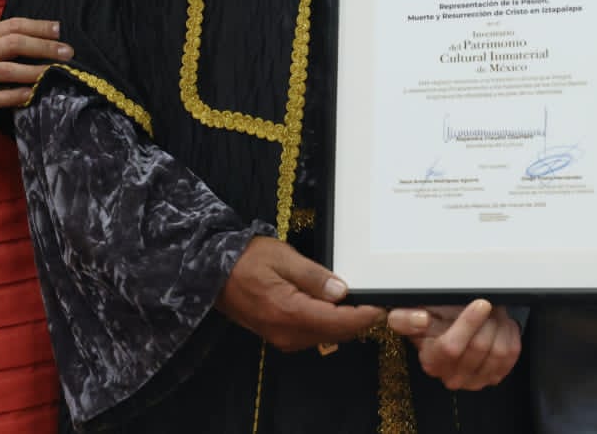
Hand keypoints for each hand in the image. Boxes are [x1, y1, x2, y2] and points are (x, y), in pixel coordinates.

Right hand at [0, 17, 71, 108]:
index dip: (39, 26)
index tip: (58, 29)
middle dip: (46, 47)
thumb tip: (17, 32)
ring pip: (12, 70)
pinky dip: (17, 96)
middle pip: (18, 44)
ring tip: (57, 72)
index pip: (14, 25)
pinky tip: (32, 94)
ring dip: (38, 71)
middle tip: (68, 51)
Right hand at [216, 237, 383, 351]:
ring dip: (344, 322)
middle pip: (336, 333)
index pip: (339, 322)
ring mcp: (283, 338)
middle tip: (377, 299)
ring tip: (360, 300)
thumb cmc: (247, 260)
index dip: (364, 315)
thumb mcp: (283, 258)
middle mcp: (288, 334)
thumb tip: (343, 292)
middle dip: (359, 319)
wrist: (213, 273)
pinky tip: (333, 305)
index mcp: (290, 313)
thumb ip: (314, 277)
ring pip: (326, 336)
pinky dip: (328, 323)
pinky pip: (312, 334)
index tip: (383, 305)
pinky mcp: (279, 336)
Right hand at [386, 299, 520, 389]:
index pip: (451, 347)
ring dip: (500, 325)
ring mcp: (475, 380)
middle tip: (487, 302)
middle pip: (479, 347)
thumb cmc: (432, 320)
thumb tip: (420, 320)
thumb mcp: (409, 314)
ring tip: (494, 312)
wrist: (447, 331)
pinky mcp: (494, 376)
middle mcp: (452, 377)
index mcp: (432, 361)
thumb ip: (404, 318)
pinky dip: (510, 334)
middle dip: (487, 320)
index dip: (468, 324)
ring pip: (499, 352)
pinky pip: (512, 355)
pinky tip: (501, 324)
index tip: (480, 303)